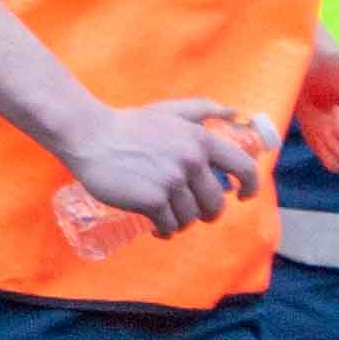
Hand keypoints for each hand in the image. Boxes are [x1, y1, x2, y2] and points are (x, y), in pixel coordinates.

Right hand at [59, 99, 265, 234]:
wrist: (88, 135)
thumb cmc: (128, 124)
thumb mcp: (168, 110)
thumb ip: (202, 109)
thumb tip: (234, 112)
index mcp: (200, 140)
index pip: (244, 168)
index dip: (250, 186)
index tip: (242, 195)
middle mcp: (190, 161)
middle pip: (215, 203)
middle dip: (205, 211)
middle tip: (191, 210)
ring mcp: (171, 182)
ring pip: (191, 217)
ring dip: (180, 221)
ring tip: (167, 215)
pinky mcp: (151, 201)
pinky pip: (169, 226)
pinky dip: (165, 230)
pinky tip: (156, 226)